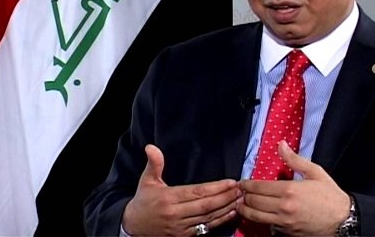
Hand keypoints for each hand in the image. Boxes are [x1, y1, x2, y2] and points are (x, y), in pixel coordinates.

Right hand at [122, 144, 240, 235]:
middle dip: (226, 197)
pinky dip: (221, 220)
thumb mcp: (146, 181)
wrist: (134, 226)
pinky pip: (206, 228)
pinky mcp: (185, 236)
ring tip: (240, 199)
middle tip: (241, 189)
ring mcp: (181, 227)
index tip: (231, 182)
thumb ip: (154, 164)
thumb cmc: (143, 201)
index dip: (216, 188)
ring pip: (208, 218)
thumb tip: (151, 147)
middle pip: (206, 206)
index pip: (197, 192)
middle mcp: (176, 214)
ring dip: (226, 208)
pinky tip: (231, 212)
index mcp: (168, 198)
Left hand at [237, 141, 349, 235]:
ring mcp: (285, 222)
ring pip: (256, 217)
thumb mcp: (314, 172)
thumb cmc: (329, 195)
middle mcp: (284, 207)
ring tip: (241, 205)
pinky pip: (268, 227)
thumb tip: (280, 145)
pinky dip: (259, 220)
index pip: (259, 187)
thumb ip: (294, 159)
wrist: (343, 219)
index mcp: (289, 190)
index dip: (246, 185)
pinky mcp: (287, 233)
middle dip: (243, 197)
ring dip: (245, 210)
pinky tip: (257, 215)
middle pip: (254, 202)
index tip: (242, 183)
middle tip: (239, 193)